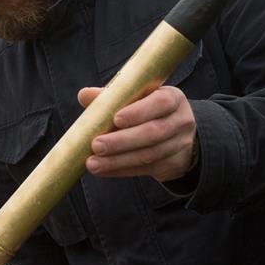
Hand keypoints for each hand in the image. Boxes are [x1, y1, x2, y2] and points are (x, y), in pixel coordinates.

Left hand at [78, 85, 197, 181]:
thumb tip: (84, 95)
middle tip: (96, 145)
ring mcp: (179, 144)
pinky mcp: (171, 164)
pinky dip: (120, 170)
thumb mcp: (137, 98)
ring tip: (93, 163)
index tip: (116, 119)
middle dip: (122, 140)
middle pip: (153, 133)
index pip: (160, 103)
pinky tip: (101, 170)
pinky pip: (144, 169)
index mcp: (172, 98)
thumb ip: (113, 96)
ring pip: (148, 155)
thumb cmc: (148, 109)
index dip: (138, 112)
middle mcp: (180, 121)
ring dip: (117, 160)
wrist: (176, 134)